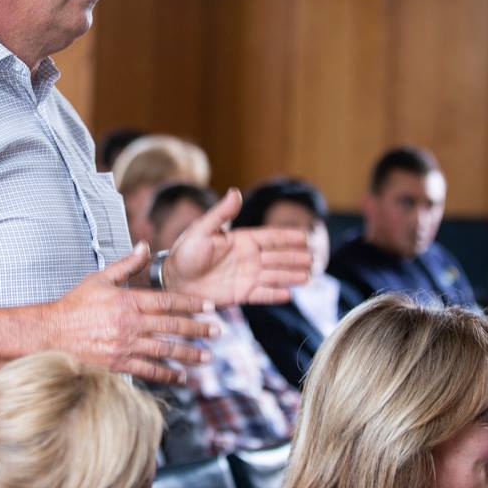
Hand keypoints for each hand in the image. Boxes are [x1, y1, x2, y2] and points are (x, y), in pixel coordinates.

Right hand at [45, 243, 218, 383]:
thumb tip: (145, 245)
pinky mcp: (117, 364)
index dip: (191, 304)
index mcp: (128, 301)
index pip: (167, 301)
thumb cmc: (75, 305)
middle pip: (172, 327)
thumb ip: (127, 264)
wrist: (50, 333)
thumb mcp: (100, 278)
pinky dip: (166, 375)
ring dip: (188, 354)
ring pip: (164, 351)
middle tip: (218, 332)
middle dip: (198, 330)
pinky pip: (147, 371)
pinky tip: (180, 377)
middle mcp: (130, 324)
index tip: (210, 307)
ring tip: (206, 357)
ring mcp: (124, 346)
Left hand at [162, 188, 311, 305]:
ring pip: (274, 276)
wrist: (172, 279)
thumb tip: (235, 192)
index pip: (270, 237)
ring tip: (308, 276)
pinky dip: (275, 295)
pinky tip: (289, 295)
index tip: (306, 236)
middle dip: (296, 257)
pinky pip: (262, 294)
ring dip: (291, 276)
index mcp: (241, 240)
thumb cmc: (184, 252)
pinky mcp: (240, 294)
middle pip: (278, 257)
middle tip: (314, 259)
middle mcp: (247, 258)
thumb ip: (221, 214)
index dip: (288, 237)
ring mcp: (245, 277)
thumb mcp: (202, 229)